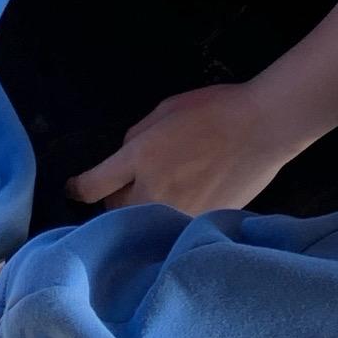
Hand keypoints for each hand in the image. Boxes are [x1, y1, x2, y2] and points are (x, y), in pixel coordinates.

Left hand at [67, 83, 289, 218]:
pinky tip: (181, 205)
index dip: (77, 188)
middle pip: (114, 212)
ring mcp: (177, 213)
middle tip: (127, 187)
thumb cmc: (214, 110)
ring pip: (141, 225)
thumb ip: (136, 138)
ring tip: (155, 198)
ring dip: (141, 214)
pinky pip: (170, 228)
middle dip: (114, 200)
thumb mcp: (165, 111)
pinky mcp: (199, 224)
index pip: (91, 186)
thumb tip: (124, 159)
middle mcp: (152, 191)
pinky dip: (168, 220)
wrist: (263, 128)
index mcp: (140, 157)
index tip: (74, 189)